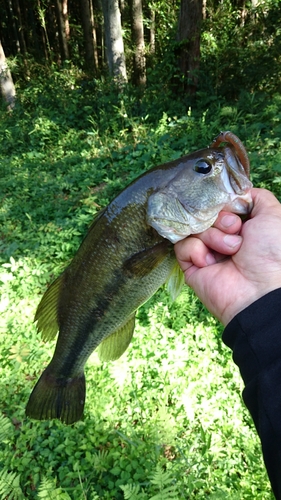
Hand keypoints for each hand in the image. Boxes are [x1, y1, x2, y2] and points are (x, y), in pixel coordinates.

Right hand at [174, 188, 280, 324]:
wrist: (260, 289)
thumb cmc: (271, 253)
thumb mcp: (273, 214)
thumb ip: (256, 197)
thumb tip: (238, 191)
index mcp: (240, 225)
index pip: (219, 203)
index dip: (225, 204)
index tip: (237, 214)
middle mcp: (221, 236)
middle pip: (204, 212)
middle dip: (220, 219)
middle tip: (236, 232)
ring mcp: (206, 251)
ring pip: (193, 227)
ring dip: (212, 236)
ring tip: (230, 251)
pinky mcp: (191, 265)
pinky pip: (182, 245)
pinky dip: (196, 250)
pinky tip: (211, 262)